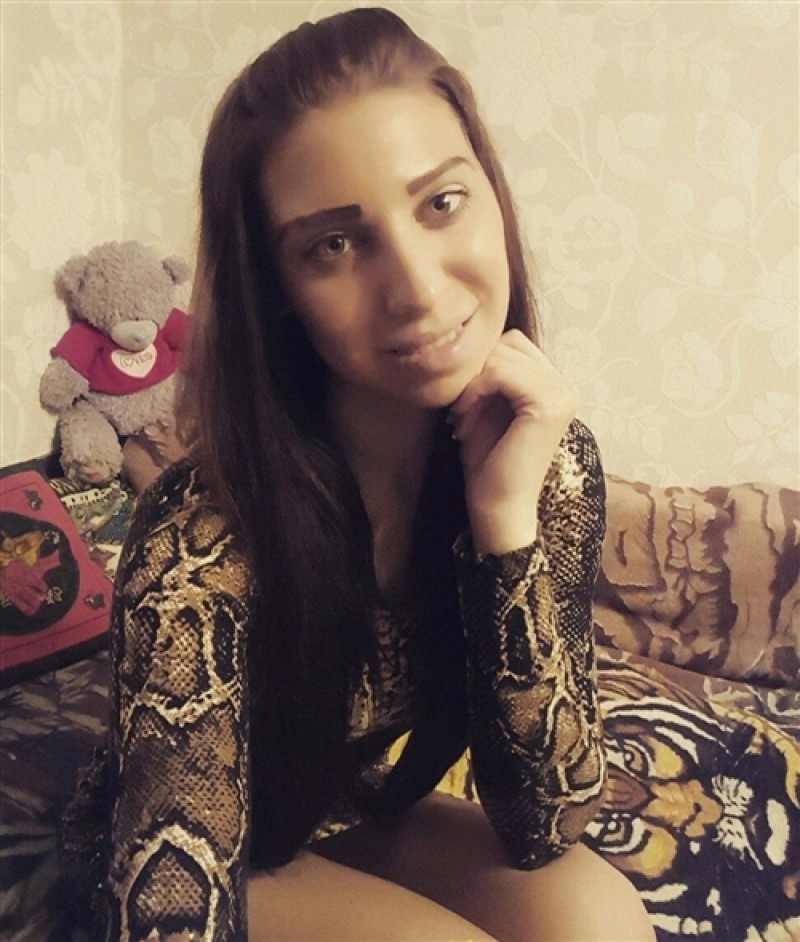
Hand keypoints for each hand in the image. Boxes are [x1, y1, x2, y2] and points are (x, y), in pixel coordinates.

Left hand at [449, 330, 578, 554]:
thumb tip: (470, 339)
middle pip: (507, 343)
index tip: (464, 405)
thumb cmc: (487, 462)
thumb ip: (488, 373)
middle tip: (461, 412)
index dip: (481, 368)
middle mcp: (565, 386)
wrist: (497, 507)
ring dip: (473, 384)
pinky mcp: (549, 404)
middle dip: (476, 374)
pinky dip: (476, 391)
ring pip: (502, 355)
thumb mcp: (486, 406)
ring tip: (463, 418)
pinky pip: (502, 371)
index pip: (511, 343)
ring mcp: (562, 393)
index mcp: (554, 386)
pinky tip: (466, 418)